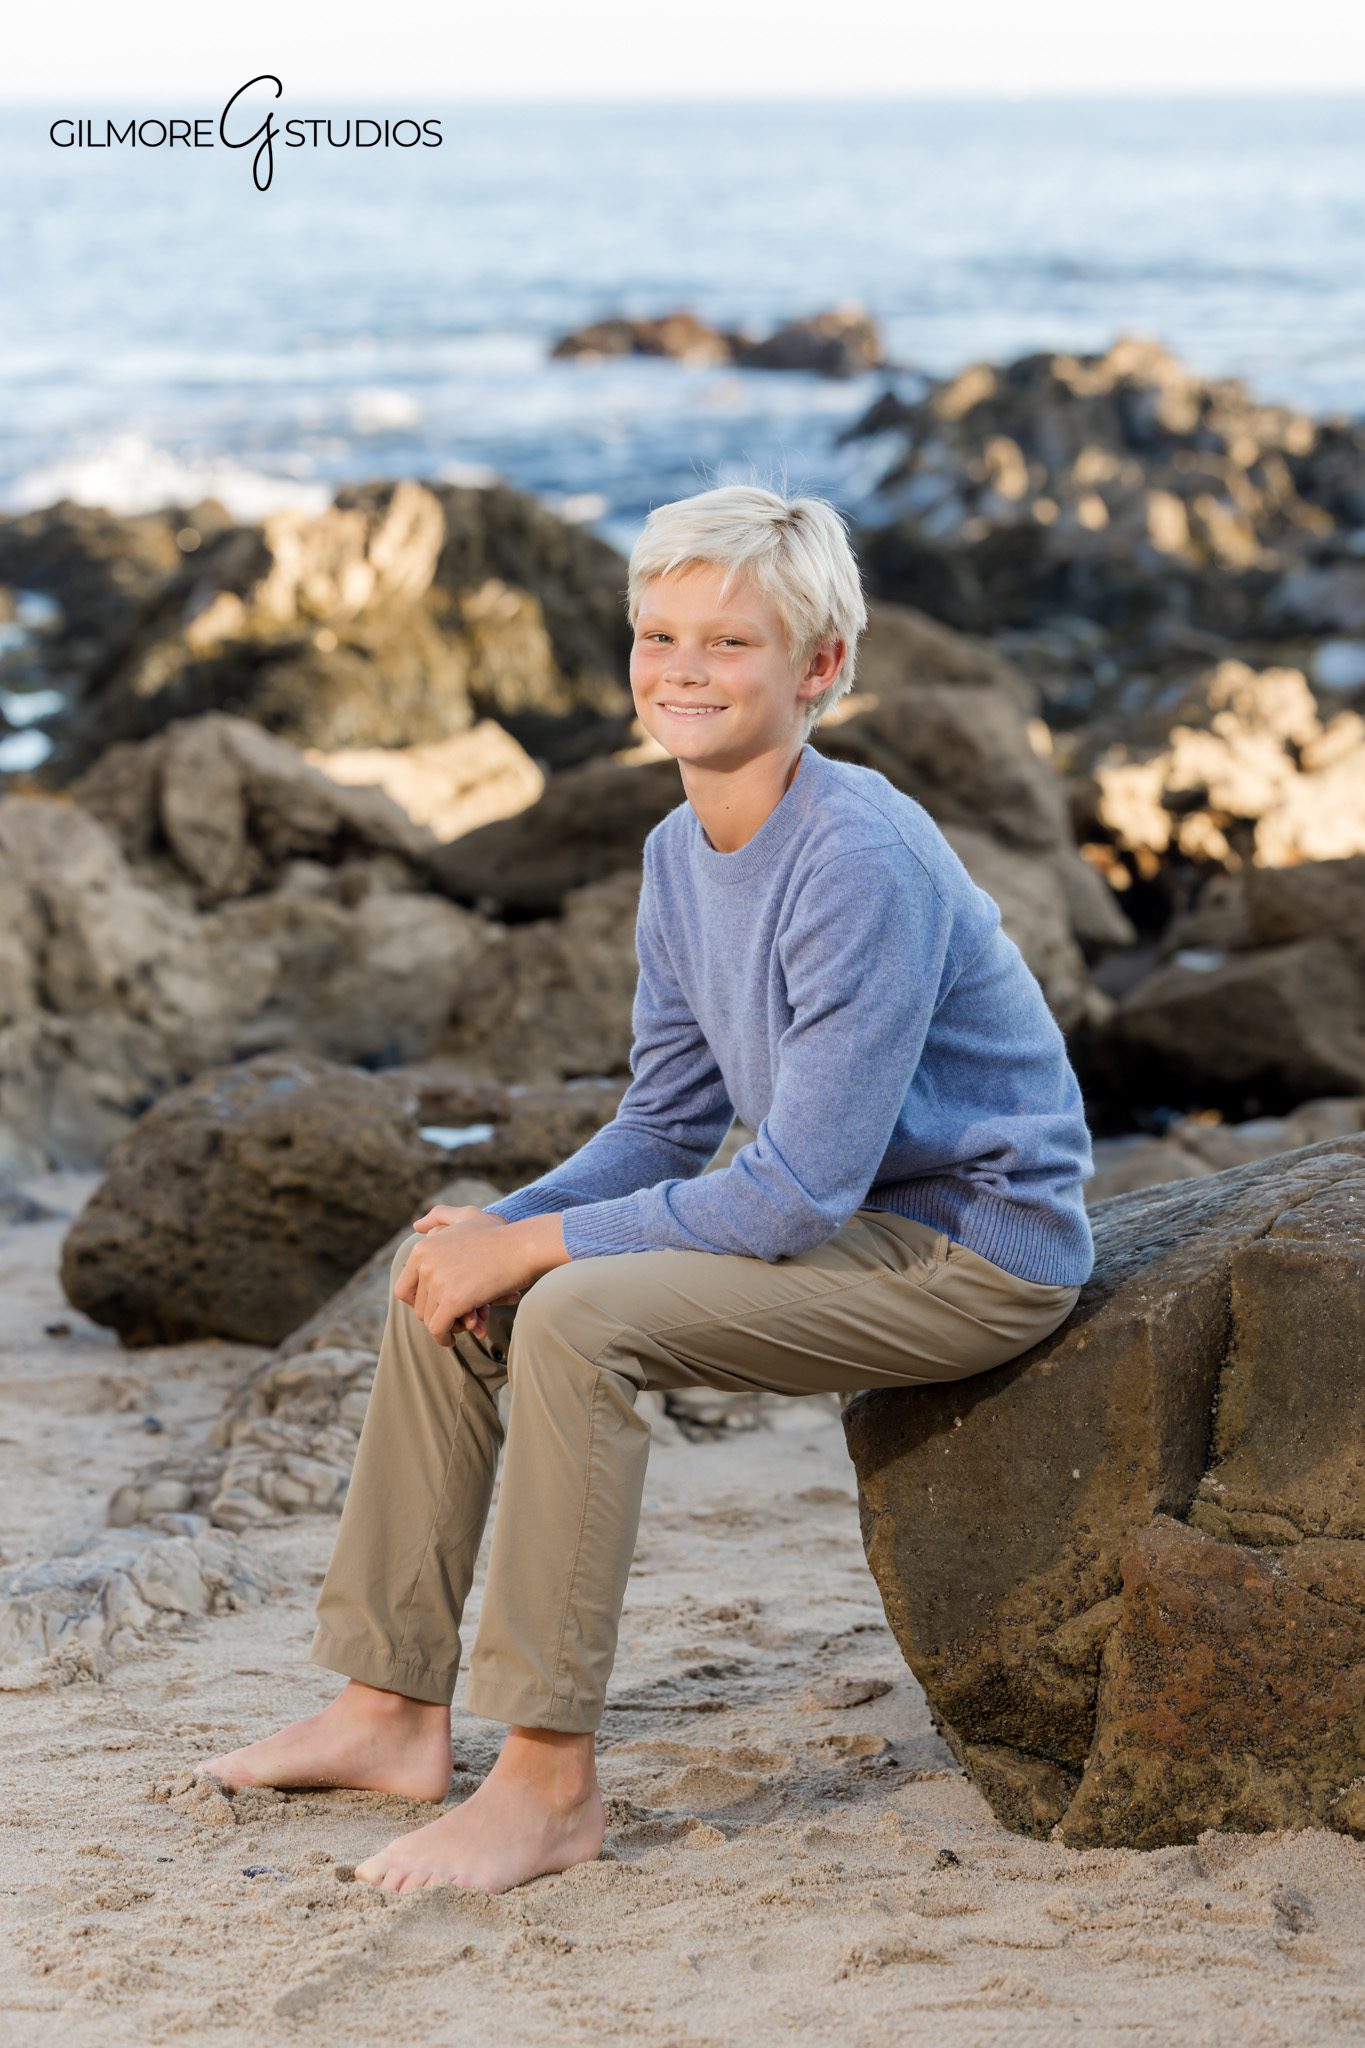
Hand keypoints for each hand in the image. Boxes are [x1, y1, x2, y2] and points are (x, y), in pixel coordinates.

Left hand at [410, 1205, 516, 1340]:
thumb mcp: (466, 1215)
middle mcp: (424, 1264)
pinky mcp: (452, 1300)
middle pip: (418, 1307)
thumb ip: (440, 1215)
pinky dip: (445, 1338)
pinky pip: (439, 1329)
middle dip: (438, 1315)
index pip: (405, 1289)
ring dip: (447, 1326)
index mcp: (422, 1248)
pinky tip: (455, 1339)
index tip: (439, 1306)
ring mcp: (437, 1282)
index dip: (421, 1302)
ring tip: (465, 1323)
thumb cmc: (499, 1234)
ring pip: (429, 1320)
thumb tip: (417, 1227)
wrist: (523, 1247)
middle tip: (458, 1316)